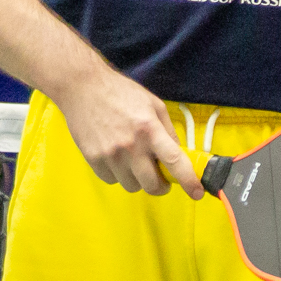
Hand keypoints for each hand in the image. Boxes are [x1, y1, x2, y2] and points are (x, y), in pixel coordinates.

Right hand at [51, 68, 202, 198]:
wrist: (83, 88)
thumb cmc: (121, 93)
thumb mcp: (153, 105)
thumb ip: (168, 131)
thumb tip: (178, 155)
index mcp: (149, 128)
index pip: (174, 161)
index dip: (188, 180)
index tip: (196, 193)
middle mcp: (131, 145)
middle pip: (152, 184)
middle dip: (161, 186)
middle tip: (161, 178)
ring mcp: (110, 155)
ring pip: (132, 186)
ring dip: (138, 180)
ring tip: (135, 161)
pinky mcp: (93, 159)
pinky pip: (113, 181)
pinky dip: (119, 175)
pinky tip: (117, 158)